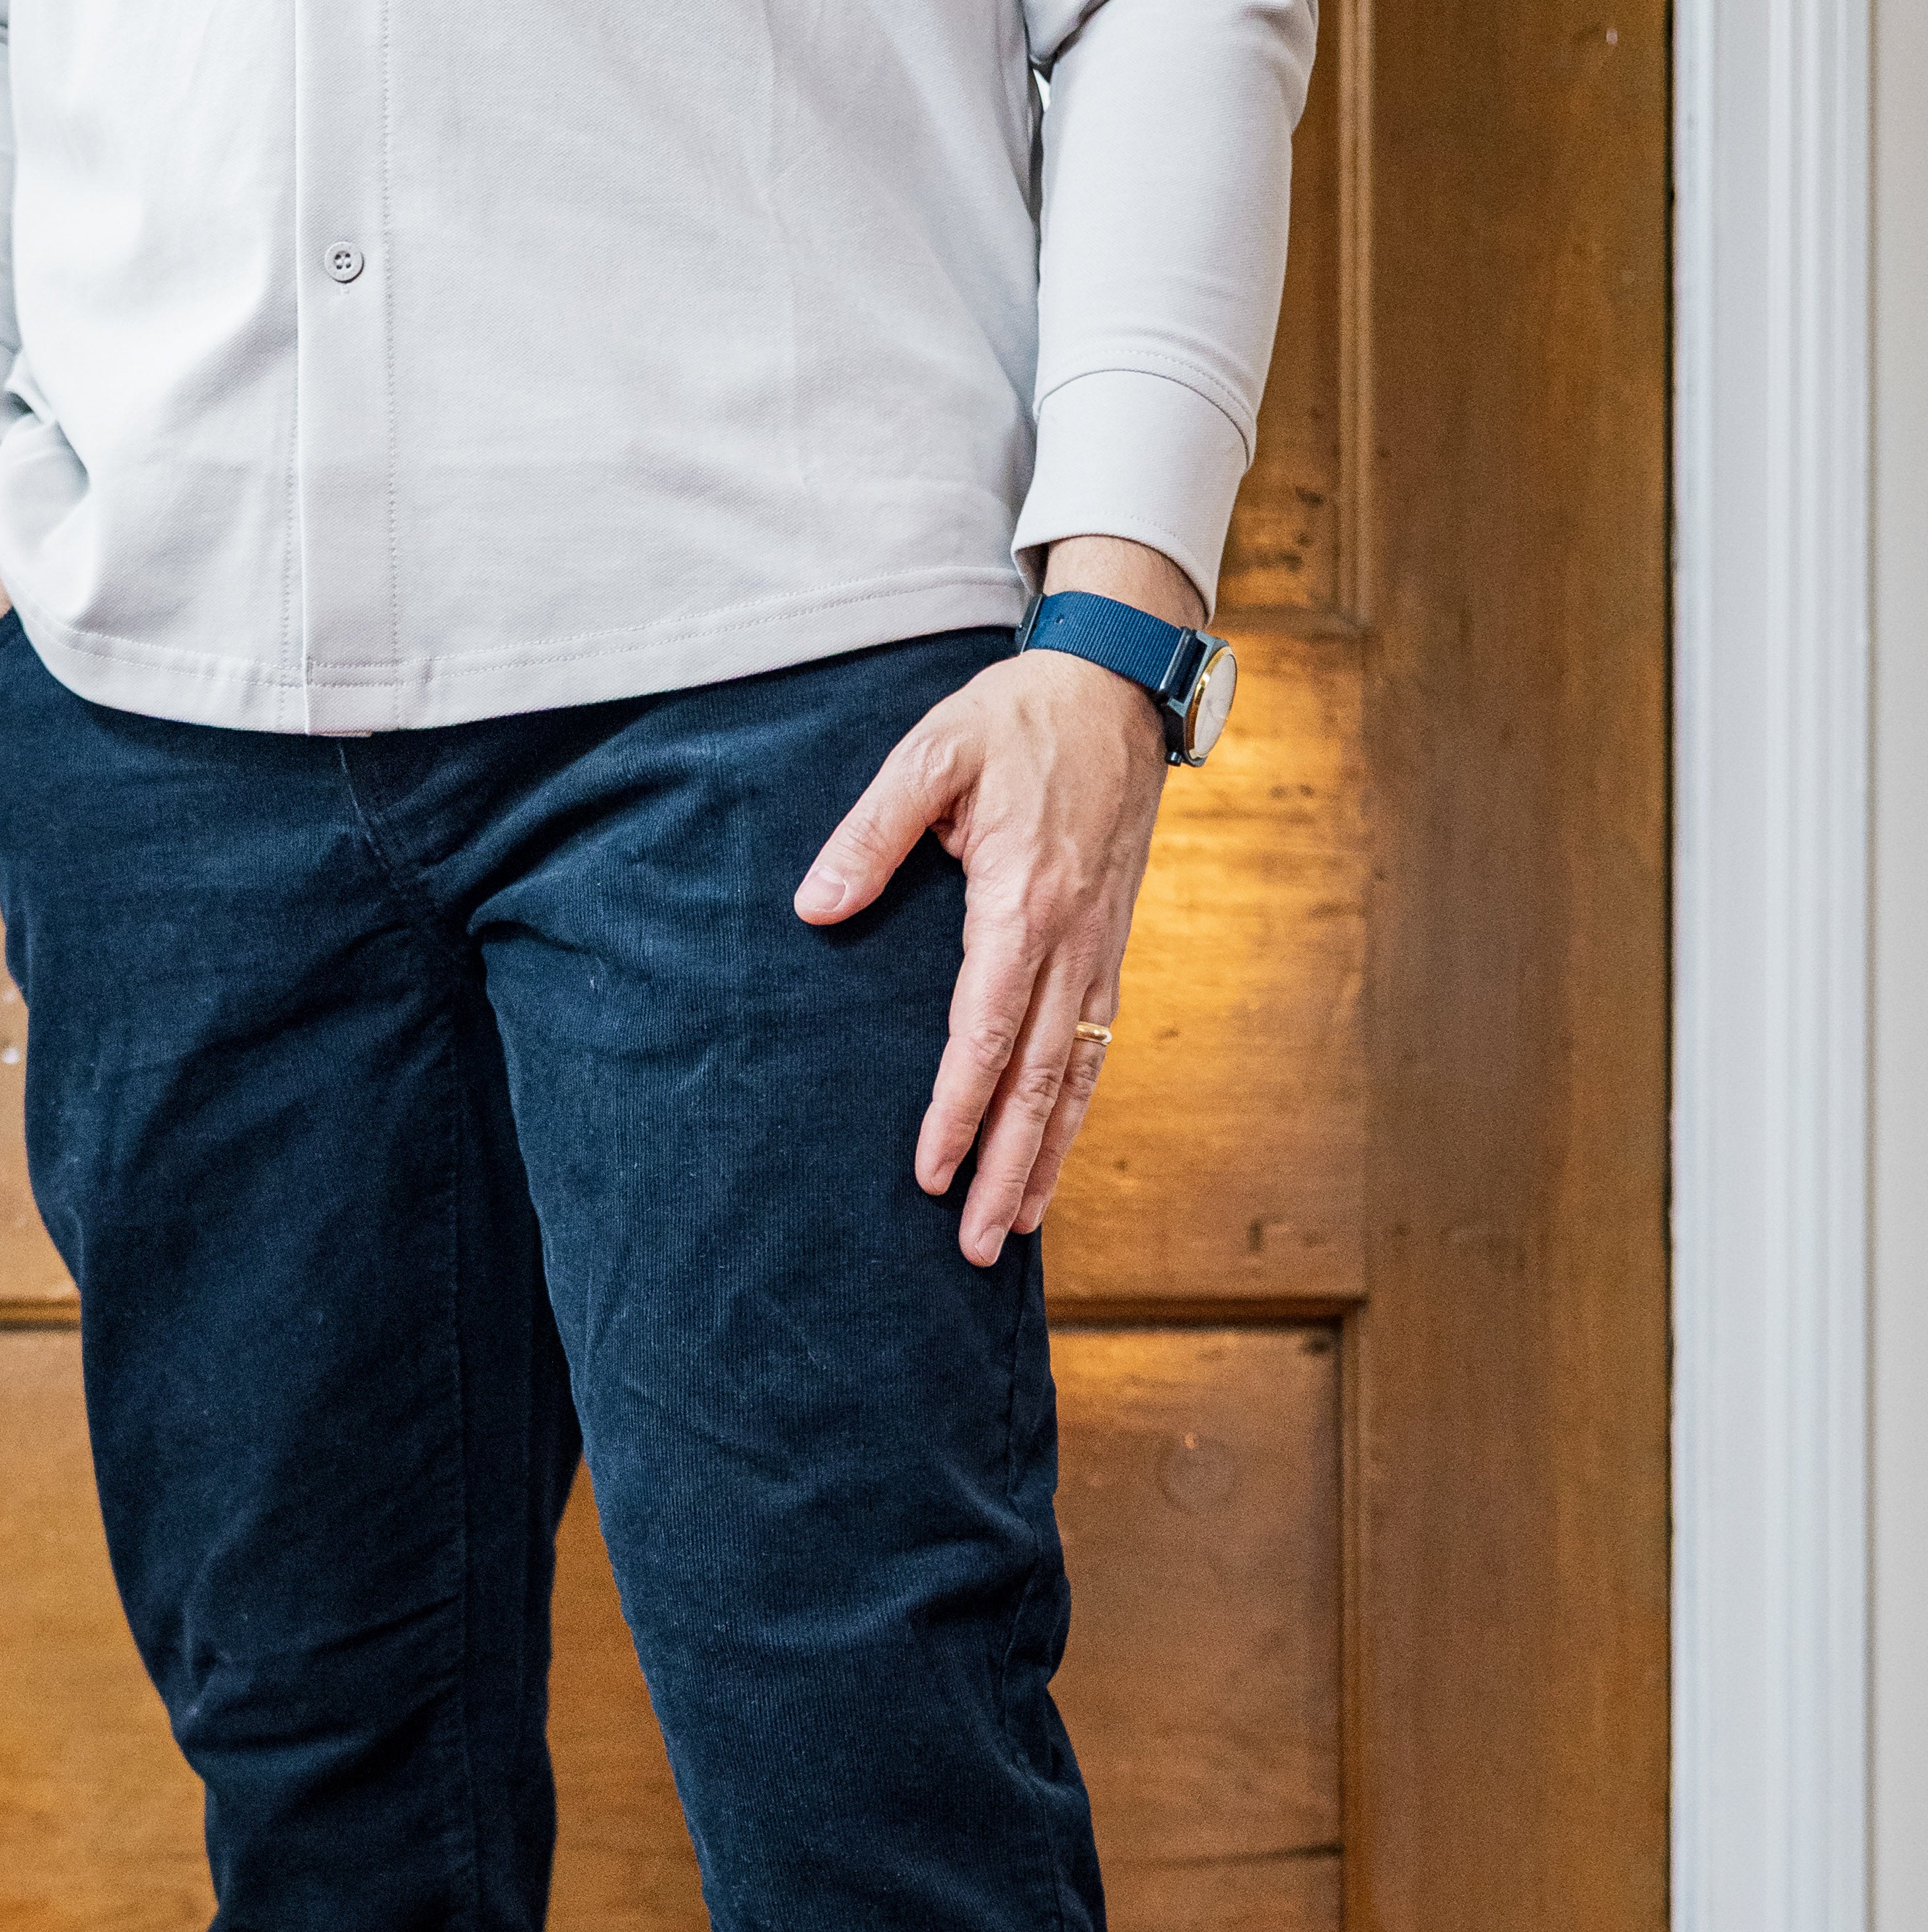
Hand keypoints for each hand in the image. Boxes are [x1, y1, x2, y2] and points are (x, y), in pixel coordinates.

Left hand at [794, 536, 1200, 1264]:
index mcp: (1023, 899)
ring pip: (1073, 1078)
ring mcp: (1098, 951)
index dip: (957, 1108)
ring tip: (1015, 1230)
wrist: (1116, 685)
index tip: (930, 1171)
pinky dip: (1072, 1114)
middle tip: (976, 1246)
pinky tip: (1049, 1159)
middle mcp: (1071, 940)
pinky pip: (1092, 1052)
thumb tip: (815, 905)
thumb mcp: (931, 751)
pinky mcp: (1107, 950)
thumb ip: (872, 831)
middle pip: (1037, 1079)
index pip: (985, 1030)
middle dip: (1005, 1168)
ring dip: (1044, 1159)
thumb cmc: (1018, 716)